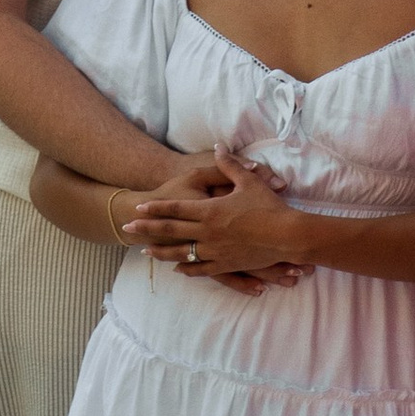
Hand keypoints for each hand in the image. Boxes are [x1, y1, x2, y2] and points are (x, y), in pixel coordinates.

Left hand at [120, 157, 306, 284]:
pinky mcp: (226, 265)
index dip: (155, 208)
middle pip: (171, 231)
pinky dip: (187, 268)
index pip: (175, 209)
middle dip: (147, 230)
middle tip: (127, 230)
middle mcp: (207, 233)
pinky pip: (201, 269)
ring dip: (162, 252)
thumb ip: (229, 164)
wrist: (287, 236)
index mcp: (210, 211)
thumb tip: (218, 146)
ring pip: (181, 254)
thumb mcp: (248, 182)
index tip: (138, 209)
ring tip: (146, 251)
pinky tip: (178, 269)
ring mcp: (215, 251)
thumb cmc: (268, 207)